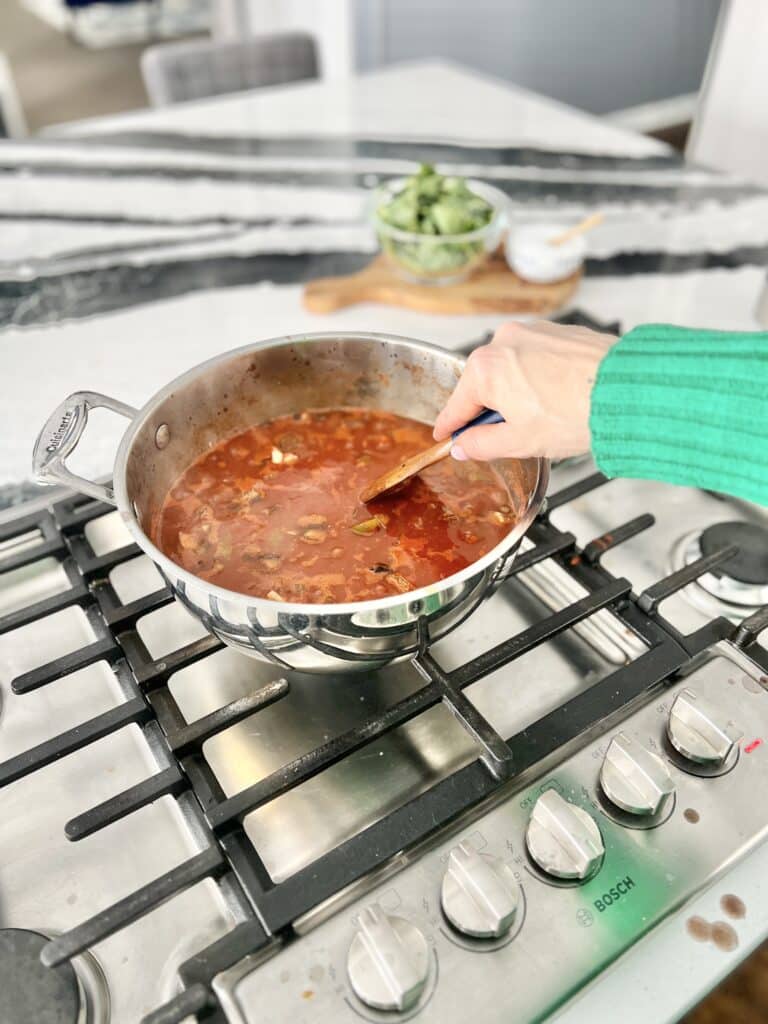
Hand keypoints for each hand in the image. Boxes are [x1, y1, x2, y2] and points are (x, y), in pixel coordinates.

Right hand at [433, 321, 615, 460]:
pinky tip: (558, 398)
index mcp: (486, 368)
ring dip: (516, 391)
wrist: (627, 390)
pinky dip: (539, 377)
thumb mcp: (519, 442)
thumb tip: (464, 447)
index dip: (450, 426)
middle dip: (490, 409)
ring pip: (512, 368)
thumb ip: (481, 445)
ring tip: (542, 417)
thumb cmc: (576, 414)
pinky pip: (537, 357)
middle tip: (504, 434)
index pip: (457, 404)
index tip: (444, 435)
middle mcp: (504, 340)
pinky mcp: (560, 331)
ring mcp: (534, 331)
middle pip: (484, 383)